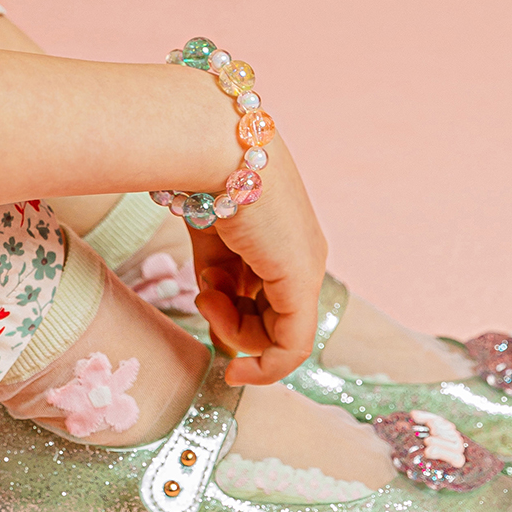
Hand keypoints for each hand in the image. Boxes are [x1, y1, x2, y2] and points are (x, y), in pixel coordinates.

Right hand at [192, 134, 326, 384]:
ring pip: (279, 336)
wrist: (208, 145)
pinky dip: (264, 366)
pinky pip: (292, 346)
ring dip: (233, 330)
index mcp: (286, 240)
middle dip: (232, 323)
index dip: (238, 320)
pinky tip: (234, 363)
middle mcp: (305, 255)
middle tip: (203, 297)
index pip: (270, 299)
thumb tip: (220, 336)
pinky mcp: (302, 280)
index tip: (205, 311)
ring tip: (208, 292)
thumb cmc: (203, 182)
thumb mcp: (212, 244)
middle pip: (274, 321)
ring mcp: (308, 267)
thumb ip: (220, 287)